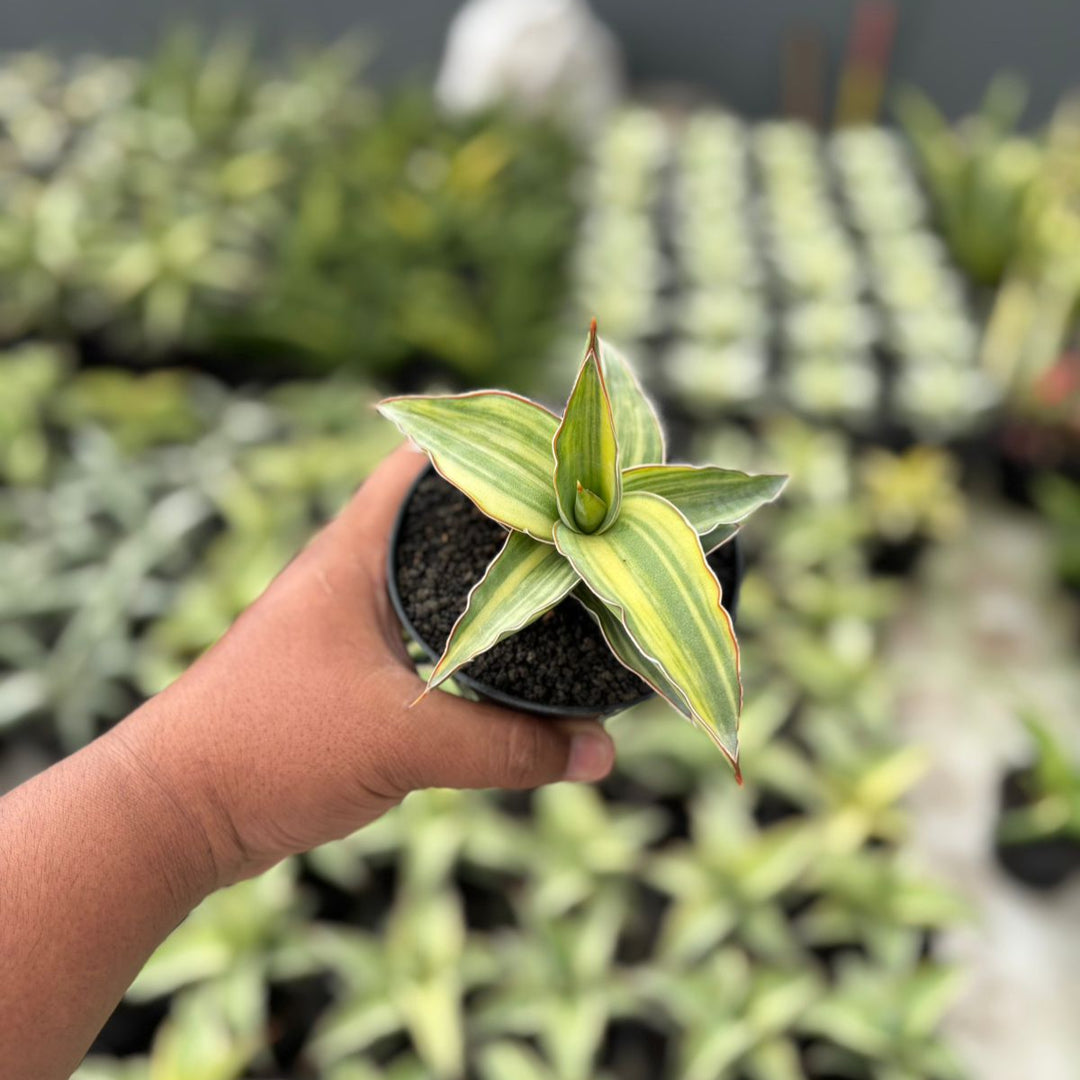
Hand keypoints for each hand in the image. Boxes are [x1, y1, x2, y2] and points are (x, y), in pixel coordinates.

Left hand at [115, 444, 615, 888]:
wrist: (176, 812)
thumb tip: (602, 750)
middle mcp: (357, 569)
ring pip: (445, 579)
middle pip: (452, 518)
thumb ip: (508, 746)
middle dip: (520, 522)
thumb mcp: (402, 744)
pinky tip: (521, 660)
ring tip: (575, 591)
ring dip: (499, 583)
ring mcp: (354, 617)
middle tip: (593, 533)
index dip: (502, 449)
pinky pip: (434, 633)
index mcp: (359, 549)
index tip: (571, 466)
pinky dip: (479, 637)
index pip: (434, 459)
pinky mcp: (355, 666)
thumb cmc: (270, 747)